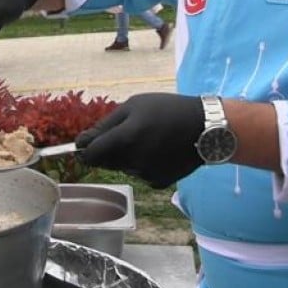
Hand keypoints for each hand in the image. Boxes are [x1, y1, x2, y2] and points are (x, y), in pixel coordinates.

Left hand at [74, 93, 205, 187]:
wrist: (206, 128)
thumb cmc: (167, 110)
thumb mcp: (134, 106)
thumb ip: (106, 125)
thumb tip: (82, 142)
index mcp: (125, 138)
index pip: (91, 154)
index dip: (84, 149)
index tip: (85, 143)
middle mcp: (133, 160)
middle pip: (105, 162)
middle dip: (107, 150)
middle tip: (126, 133)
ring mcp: (146, 174)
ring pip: (122, 168)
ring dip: (125, 156)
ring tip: (147, 138)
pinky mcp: (157, 182)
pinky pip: (139, 174)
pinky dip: (141, 164)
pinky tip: (158, 151)